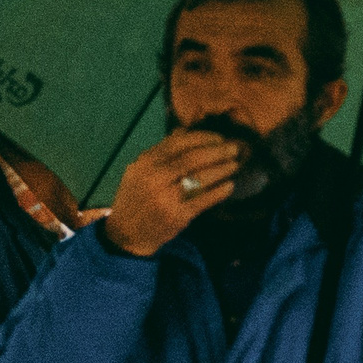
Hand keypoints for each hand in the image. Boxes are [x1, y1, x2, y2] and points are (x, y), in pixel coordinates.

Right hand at [105, 129, 247, 256]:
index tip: (219, 138)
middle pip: (193, 158)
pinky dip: (219, 191)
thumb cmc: (137, 198)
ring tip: (235, 164)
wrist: (127, 232)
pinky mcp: (177, 215)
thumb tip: (184, 130)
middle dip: (218, 151)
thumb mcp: (140, 170)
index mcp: (146, 162)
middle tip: (234, 149)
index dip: (203, 138)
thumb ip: (161, 151)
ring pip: (200, 177)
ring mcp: (166, 197)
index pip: (179, 143)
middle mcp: (154, 177)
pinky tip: (230, 186)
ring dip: (222, 169)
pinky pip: (204, 200)